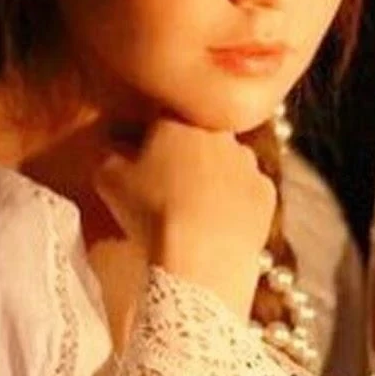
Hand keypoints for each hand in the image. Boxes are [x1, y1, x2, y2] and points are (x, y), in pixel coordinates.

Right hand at [92, 118, 274, 317]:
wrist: (200, 253)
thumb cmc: (150, 211)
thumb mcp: (108, 179)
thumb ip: (107, 153)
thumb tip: (112, 146)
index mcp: (178, 122)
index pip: (160, 123)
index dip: (149, 144)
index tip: (142, 166)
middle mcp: (219, 133)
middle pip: (198, 140)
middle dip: (185, 158)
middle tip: (169, 190)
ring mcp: (248, 162)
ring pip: (227, 164)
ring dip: (214, 179)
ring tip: (195, 211)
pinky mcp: (267, 192)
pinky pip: (248, 192)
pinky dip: (236, 203)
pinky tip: (219, 225)